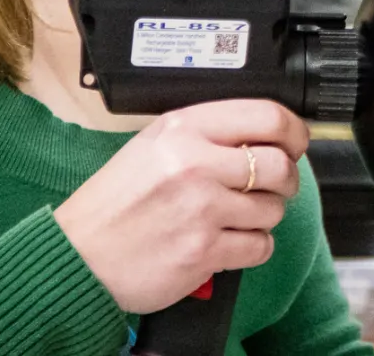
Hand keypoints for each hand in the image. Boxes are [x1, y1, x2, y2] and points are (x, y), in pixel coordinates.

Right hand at [55, 100, 307, 312]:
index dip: (294, 130)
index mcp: (183, 130)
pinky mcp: (204, 251)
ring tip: (235, 217)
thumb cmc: (112, 205)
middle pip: (280, 164)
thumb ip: (204, 135)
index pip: (267, 116)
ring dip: (264, 216)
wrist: (77, 257)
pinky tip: (230, 242)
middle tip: (274, 185)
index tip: (296, 141)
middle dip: (287, 178)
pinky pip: (260, 246)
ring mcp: (201, 210)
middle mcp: (195, 164)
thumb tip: (263, 136)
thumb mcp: (152, 146)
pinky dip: (253, 247)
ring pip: (273, 208)